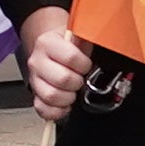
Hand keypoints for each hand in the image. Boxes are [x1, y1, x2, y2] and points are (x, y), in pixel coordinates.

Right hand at [18, 4, 89, 121]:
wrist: (51, 48)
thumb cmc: (68, 45)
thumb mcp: (79, 35)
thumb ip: (90, 35)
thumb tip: (110, 37)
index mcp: (47, 43)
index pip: (70, 57)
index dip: (84, 65)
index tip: (86, 65)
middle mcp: (37, 61)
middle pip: (62, 79)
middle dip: (78, 82)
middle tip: (80, 78)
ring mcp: (34, 79)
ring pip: (51, 96)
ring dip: (69, 97)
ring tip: (73, 91)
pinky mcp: (34, 95)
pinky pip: (43, 109)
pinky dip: (57, 111)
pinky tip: (65, 104)